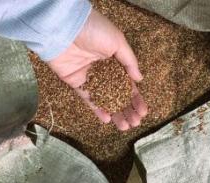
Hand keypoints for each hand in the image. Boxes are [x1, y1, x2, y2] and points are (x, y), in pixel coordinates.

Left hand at [48, 9, 147, 130]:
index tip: (143, 111)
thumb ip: (129, 62)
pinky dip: (97, 109)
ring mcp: (91, 78)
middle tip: (135, 122)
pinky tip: (107, 119)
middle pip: (118, 94)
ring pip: (105, 99)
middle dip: (127, 109)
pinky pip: (88, 98)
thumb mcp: (118, 42)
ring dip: (115, 112)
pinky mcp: (77, 83)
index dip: (136, 98)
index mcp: (116, 62)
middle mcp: (104, 72)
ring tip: (125, 126)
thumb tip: (139, 79)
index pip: (128, 84)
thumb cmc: (95, 31)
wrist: (66, 29)